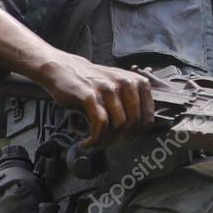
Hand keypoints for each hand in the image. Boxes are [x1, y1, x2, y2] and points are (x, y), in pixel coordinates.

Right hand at [35, 51, 154, 146]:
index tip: (124, 138)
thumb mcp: (120, 86)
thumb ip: (133, 102)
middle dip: (120, 138)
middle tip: (108, 143)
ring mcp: (107, 89)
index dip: (136, 133)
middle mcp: (126, 83)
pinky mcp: (90, 95)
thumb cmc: (94, 83)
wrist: (65, 69)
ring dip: (106, 140)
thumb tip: (140, 132)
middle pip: (133, 124)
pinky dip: (95, 137)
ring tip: (97, 143)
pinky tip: (87, 142)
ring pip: (118, 124)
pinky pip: (100, 123)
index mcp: (138, 82)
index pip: (147, 118)